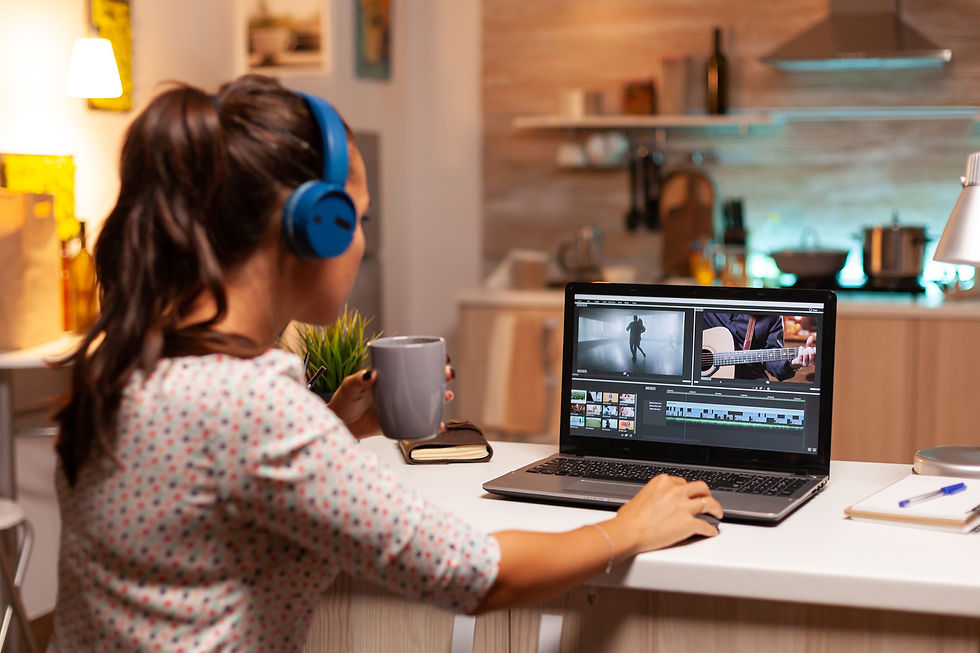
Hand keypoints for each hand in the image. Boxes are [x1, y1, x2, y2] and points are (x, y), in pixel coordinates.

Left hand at [327, 364, 455, 438]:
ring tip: (447, 397)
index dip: (432, 362)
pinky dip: (431, 426)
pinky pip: (419, 425)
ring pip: (427, 403)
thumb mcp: (350, 386)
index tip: (442, 358)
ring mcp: (402, 408)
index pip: (414, 366)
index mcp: (391, 378)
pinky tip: (439, 426)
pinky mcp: (400, 424)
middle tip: (447, 375)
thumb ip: (359, 380)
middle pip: (427, 383)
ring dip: (441, 400)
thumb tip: (371, 375)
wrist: (339, 424)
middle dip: (442, 378)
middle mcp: (400, 392)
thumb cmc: (344, 401)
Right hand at [613, 474, 721, 552]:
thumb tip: (650, 504)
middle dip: (706, 494)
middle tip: (707, 500)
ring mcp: (684, 507)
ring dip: (716, 509)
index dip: (688, 490)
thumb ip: (650, 497)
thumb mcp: (639, 497)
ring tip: (717, 514)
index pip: (683, 482)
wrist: (629, 532)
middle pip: (701, 488)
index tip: (689, 494)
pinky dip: (711, 529)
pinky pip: (706, 526)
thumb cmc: (628, 519)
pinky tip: (711, 531)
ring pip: (709, 503)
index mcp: (663, 482)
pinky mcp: (688, 523)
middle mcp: (675, 491)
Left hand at [790, 335, 815, 368]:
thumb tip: (811, 337)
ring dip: (804, 349)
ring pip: (806, 353)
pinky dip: (801, 349)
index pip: (816, 353)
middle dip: (809, 348)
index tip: (812, 348)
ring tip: (803, 349)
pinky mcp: (800, 363)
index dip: (814, 349)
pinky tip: (801, 348)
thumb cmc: (803, 355)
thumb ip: (810, 343)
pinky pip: (800, 355)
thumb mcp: (807, 349)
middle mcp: (811, 363)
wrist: (796, 362)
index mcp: (815, 360)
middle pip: (812, 353)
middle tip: (807, 348)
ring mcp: (806, 364)